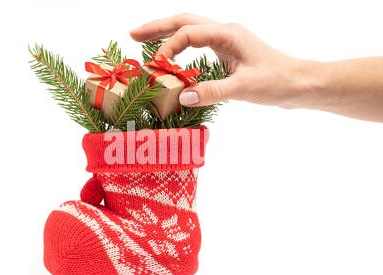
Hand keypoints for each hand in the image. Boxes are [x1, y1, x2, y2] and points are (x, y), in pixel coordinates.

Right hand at [130, 13, 307, 107]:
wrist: (299, 84)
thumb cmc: (278, 82)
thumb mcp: (244, 88)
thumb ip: (212, 91)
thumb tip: (182, 96)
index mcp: (228, 34)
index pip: (188, 34)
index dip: (168, 49)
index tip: (156, 68)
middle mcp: (225, 32)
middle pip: (185, 21)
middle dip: (158, 27)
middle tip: (133, 34)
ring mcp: (227, 41)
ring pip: (191, 29)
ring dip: (167, 33)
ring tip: (144, 39)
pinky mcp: (228, 52)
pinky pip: (198, 43)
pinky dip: (180, 46)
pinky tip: (173, 55)